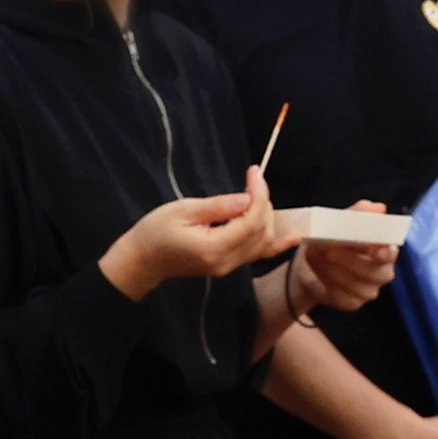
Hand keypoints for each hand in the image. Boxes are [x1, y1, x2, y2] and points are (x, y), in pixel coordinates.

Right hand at [107, 169, 278, 296]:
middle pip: (262, 231)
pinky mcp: (228, 266)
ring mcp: (229, 267)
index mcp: (215, 248)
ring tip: (256, 194)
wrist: (143, 260)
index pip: (251, 220)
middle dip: (264, 203)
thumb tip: (248, 198)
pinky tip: (294, 236)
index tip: (254, 172)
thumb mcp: (184, 210)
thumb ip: (219, 206)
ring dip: (267, 217)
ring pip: (263, 242)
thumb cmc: (156, 231)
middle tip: (254, 180)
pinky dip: (275, 242)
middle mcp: (227, 262)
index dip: (258, 194)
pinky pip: (257, 253)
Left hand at [294, 204, 400, 315]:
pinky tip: (317, 271)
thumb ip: (358, 214)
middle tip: (328, 249)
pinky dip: (328, 285)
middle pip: (376, 274)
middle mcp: (381, 272)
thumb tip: (379, 208)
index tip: (376, 249)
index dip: (386, 252)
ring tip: (315, 256)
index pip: (391, 253)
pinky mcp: (353, 302)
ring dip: (334, 271)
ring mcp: (369, 290)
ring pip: (359, 288)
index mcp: (383, 249)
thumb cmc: (330, 239)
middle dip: (351, 261)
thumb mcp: (338, 221)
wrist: (309, 263)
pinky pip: (344, 299)